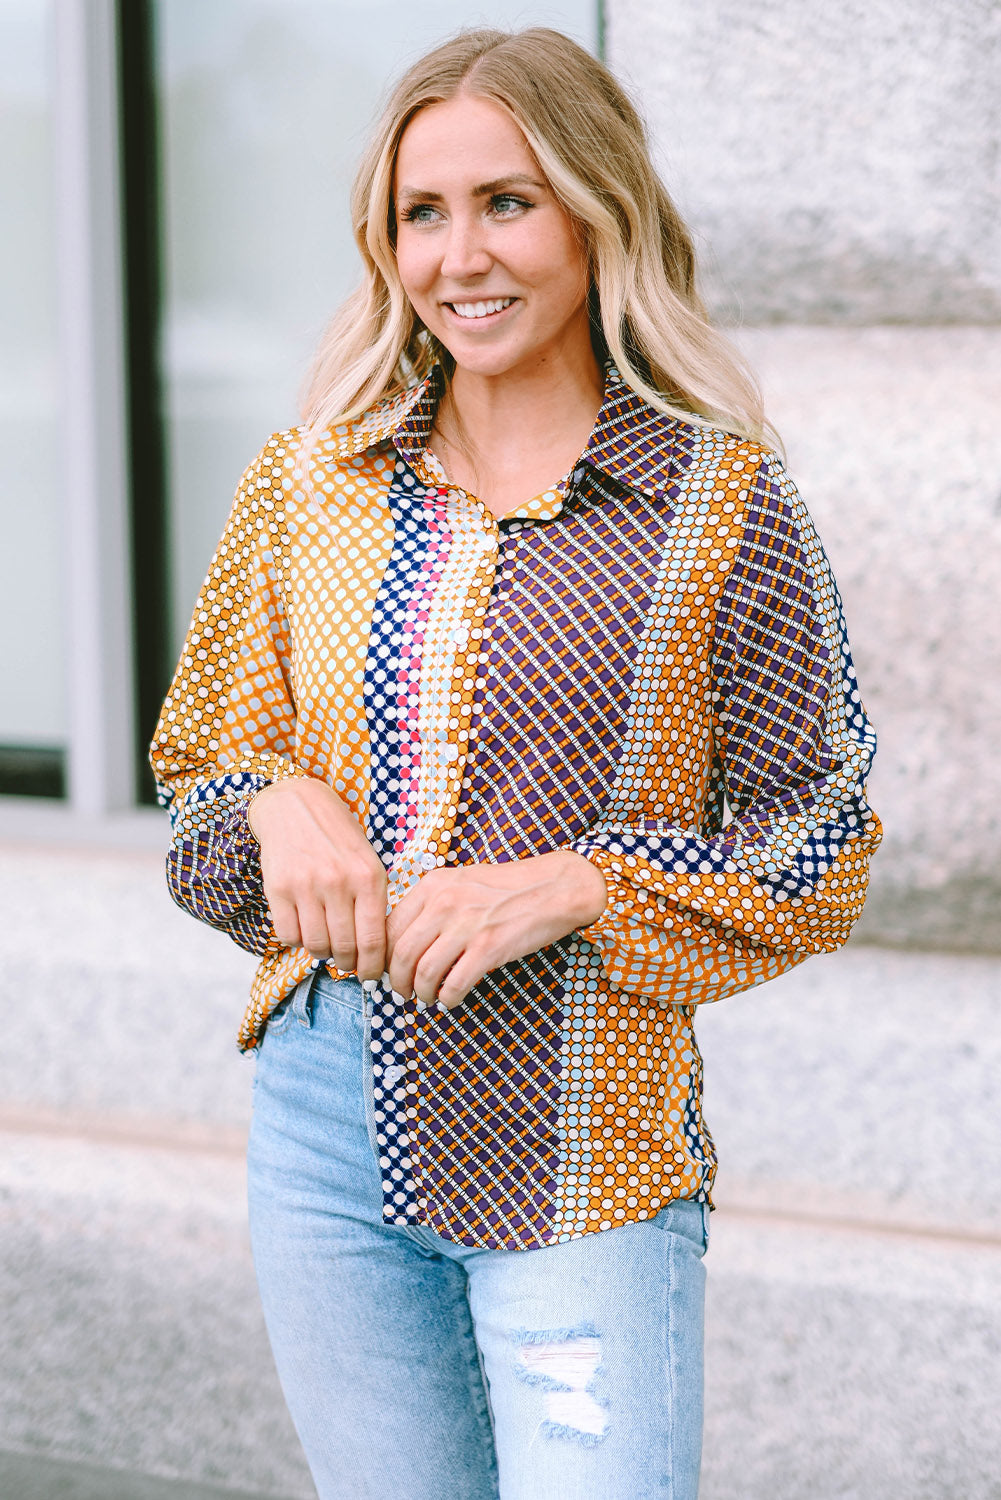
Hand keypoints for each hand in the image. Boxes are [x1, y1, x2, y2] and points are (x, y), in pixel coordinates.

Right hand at [248, 778, 386, 978]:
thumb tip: (372, 954)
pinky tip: (303, 925)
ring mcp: (306, 885)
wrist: (297, 806)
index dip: (372, 968)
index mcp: (368, 877)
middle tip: (346, 963)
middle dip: (347, 964)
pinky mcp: (278, 888)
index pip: (374, 940)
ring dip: (321, 952)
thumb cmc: (338, 840)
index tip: (371, 977)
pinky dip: (296, 940)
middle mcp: (338, 882)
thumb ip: (372, 904)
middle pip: (344, 949)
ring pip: (315, 946)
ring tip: (324, 940)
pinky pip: (288, 936)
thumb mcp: (368, 863)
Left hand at [385, 851, 606, 1010]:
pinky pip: (454, 984)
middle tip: (403, 992)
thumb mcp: (461, 882)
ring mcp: (466, 924)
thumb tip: (406, 941)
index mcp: (433, 885)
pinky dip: (447, 999)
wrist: (555, 887)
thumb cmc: (509, 888)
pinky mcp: (489, 947)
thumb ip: (432, 905)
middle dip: (397, 981)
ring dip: (421, 993)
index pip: (390, 926)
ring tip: (426, 999)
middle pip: (400, 953)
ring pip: (423, 972)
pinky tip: (451, 1000)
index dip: (383, 956)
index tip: (387, 971)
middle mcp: (444, 902)